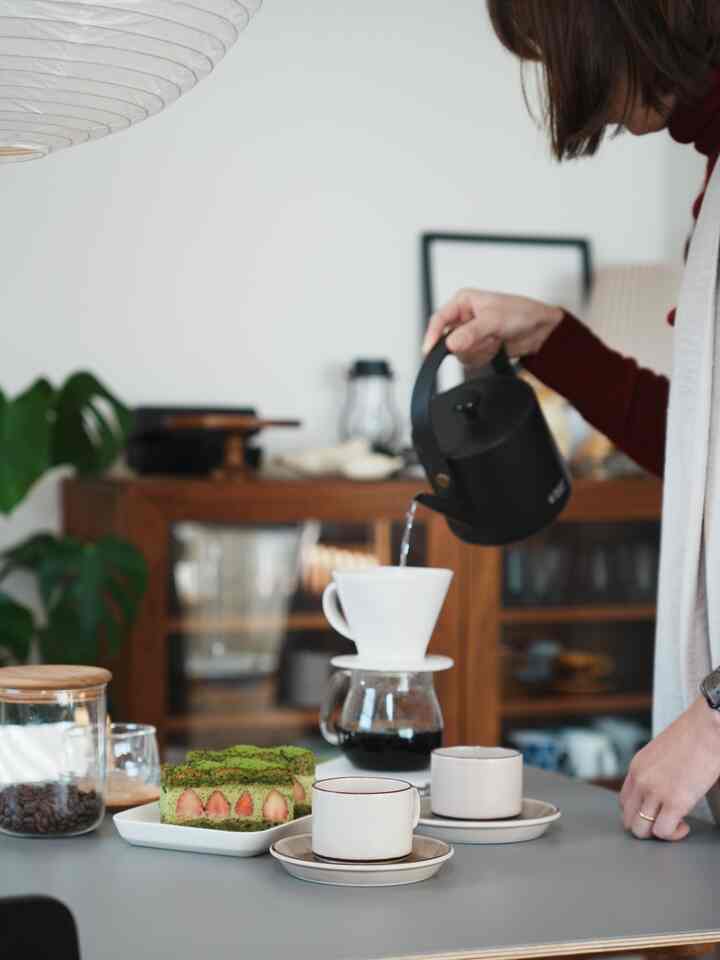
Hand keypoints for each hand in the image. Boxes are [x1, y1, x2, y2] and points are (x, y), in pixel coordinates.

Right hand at [422, 289, 563, 367]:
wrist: (540, 330)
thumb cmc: (521, 312)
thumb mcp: (494, 320)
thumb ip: (471, 333)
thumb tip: (451, 343)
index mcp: (463, 302)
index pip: (439, 320)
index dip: (432, 336)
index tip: (429, 351)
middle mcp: (463, 318)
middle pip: (448, 341)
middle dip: (468, 344)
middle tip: (486, 338)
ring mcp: (470, 334)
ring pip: (459, 353)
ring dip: (478, 351)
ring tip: (494, 340)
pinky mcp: (477, 347)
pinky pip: (470, 360)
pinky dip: (483, 357)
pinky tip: (496, 347)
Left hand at [619, 696, 719, 840]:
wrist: (707, 726)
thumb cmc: (692, 736)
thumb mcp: (661, 753)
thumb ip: (656, 771)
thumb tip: (664, 785)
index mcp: (637, 767)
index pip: (624, 802)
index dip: (639, 813)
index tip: (655, 814)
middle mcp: (640, 780)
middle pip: (629, 819)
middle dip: (647, 827)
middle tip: (666, 823)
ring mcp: (655, 792)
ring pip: (641, 830)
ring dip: (659, 833)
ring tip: (676, 824)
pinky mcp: (675, 802)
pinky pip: (663, 832)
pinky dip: (673, 835)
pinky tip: (684, 826)